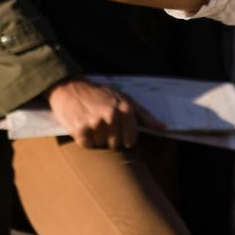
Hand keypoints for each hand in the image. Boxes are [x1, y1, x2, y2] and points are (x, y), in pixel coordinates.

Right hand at [45, 78, 164, 149]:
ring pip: (102, 145)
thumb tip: (164, 128)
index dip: (124, 139)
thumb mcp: (125, 99)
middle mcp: (112, 116)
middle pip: (116, 144)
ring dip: (97, 138)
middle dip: (110, 138)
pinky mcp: (80, 129)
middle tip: (102, 124)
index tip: (118, 131)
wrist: (70, 89)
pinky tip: (83, 127)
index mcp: (126, 109)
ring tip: (92, 123)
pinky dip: (85, 140)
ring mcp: (96, 123)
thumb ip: (145, 115)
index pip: (131, 139)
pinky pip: (87, 145)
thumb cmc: (101, 95)